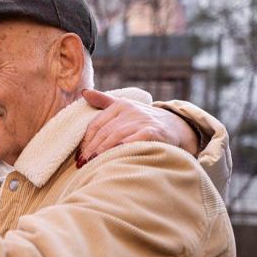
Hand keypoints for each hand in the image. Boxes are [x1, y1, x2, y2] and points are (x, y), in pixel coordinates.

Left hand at [79, 89, 198, 164]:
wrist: (176, 126)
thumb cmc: (143, 121)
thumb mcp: (124, 108)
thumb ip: (104, 101)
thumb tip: (84, 93)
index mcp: (120, 105)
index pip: (96, 124)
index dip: (86, 141)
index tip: (79, 156)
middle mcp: (131, 110)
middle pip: (104, 131)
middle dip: (91, 149)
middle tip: (82, 163)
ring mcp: (143, 120)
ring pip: (116, 137)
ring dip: (102, 152)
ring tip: (92, 164)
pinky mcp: (154, 131)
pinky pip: (134, 141)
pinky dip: (122, 149)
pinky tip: (113, 159)